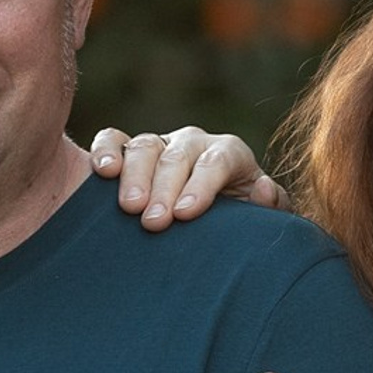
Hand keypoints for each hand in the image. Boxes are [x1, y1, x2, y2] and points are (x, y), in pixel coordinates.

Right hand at [89, 124, 283, 228]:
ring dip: (135, 175)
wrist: (209, 233)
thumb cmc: (236, 228)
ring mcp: (160, 146)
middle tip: (153, 222)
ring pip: (146, 146)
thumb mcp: (260, 223)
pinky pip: (113, 140)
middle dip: (165, 188)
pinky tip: (102, 172)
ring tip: (128, 208)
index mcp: (229, 156)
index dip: (202, 184)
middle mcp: (194, 145)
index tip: (185, 215)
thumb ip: (270, 208)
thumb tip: (262, 189)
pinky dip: (106, 151)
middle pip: (178, 155)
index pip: (218, 160)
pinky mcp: (128, 153)